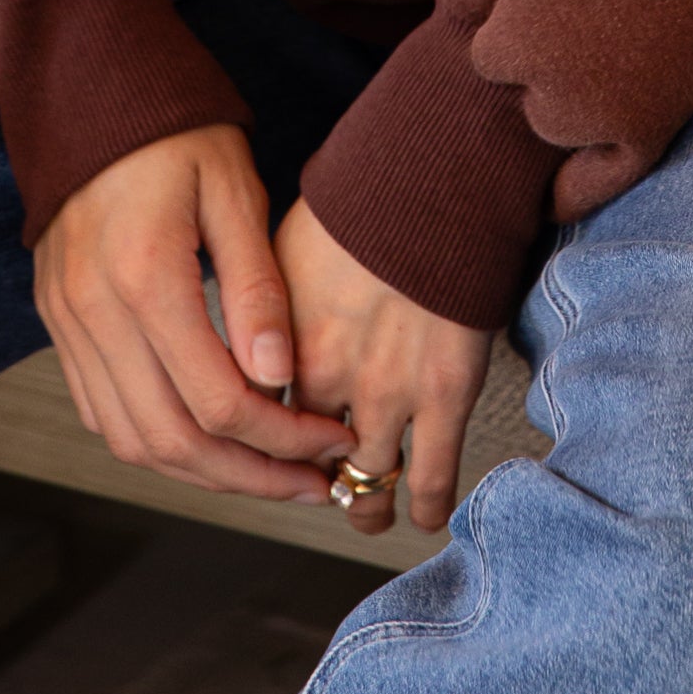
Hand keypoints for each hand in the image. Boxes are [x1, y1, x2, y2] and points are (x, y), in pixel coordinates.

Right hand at [34, 126, 352, 503]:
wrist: (87, 91)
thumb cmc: (171, 129)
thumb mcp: (232, 190)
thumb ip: (255, 287)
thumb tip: (278, 375)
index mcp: (144, 278)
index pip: (220, 403)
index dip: (283, 438)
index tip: (331, 440)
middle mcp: (95, 313)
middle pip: (174, 443)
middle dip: (251, 477)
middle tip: (312, 483)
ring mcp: (68, 324)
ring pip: (133, 440)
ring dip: (204, 473)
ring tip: (268, 473)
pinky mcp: (59, 323)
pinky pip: (102, 412)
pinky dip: (156, 440)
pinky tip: (208, 438)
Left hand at [276, 195, 491, 535]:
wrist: (431, 179)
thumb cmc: (361, 200)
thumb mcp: (283, 247)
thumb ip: (265, 303)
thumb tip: (248, 330)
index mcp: (280, 341)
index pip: (254, 419)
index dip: (262, 440)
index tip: (271, 445)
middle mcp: (326, 378)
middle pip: (301, 460)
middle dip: (305, 480)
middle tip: (315, 486)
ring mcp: (387, 393)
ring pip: (366, 483)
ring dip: (363, 505)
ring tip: (366, 512)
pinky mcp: (444, 398)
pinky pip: (430, 478)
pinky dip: (424, 506)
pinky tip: (421, 514)